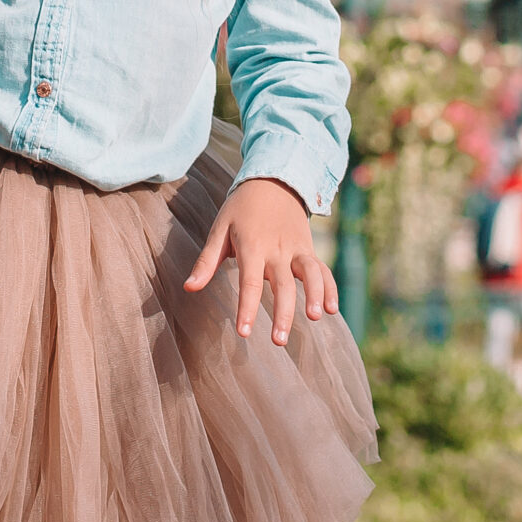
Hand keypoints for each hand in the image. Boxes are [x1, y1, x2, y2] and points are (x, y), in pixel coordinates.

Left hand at [183, 177, 338, 345]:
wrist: (274, 180)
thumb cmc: (241, 209)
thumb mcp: (220, 229)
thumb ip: (207, 261)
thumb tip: (189, 288)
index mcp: (252, 246)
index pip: (250, 282)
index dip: (247, 308)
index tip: (244, 333)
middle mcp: (278, 249)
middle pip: (283, 284)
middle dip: (283, 313)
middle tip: (278, 341)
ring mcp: (297, 249)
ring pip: (310, 274)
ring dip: (314, 296)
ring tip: (314, 318)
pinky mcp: (309, 249)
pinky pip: (322, 270)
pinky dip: (330, 287)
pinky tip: (332, 309)